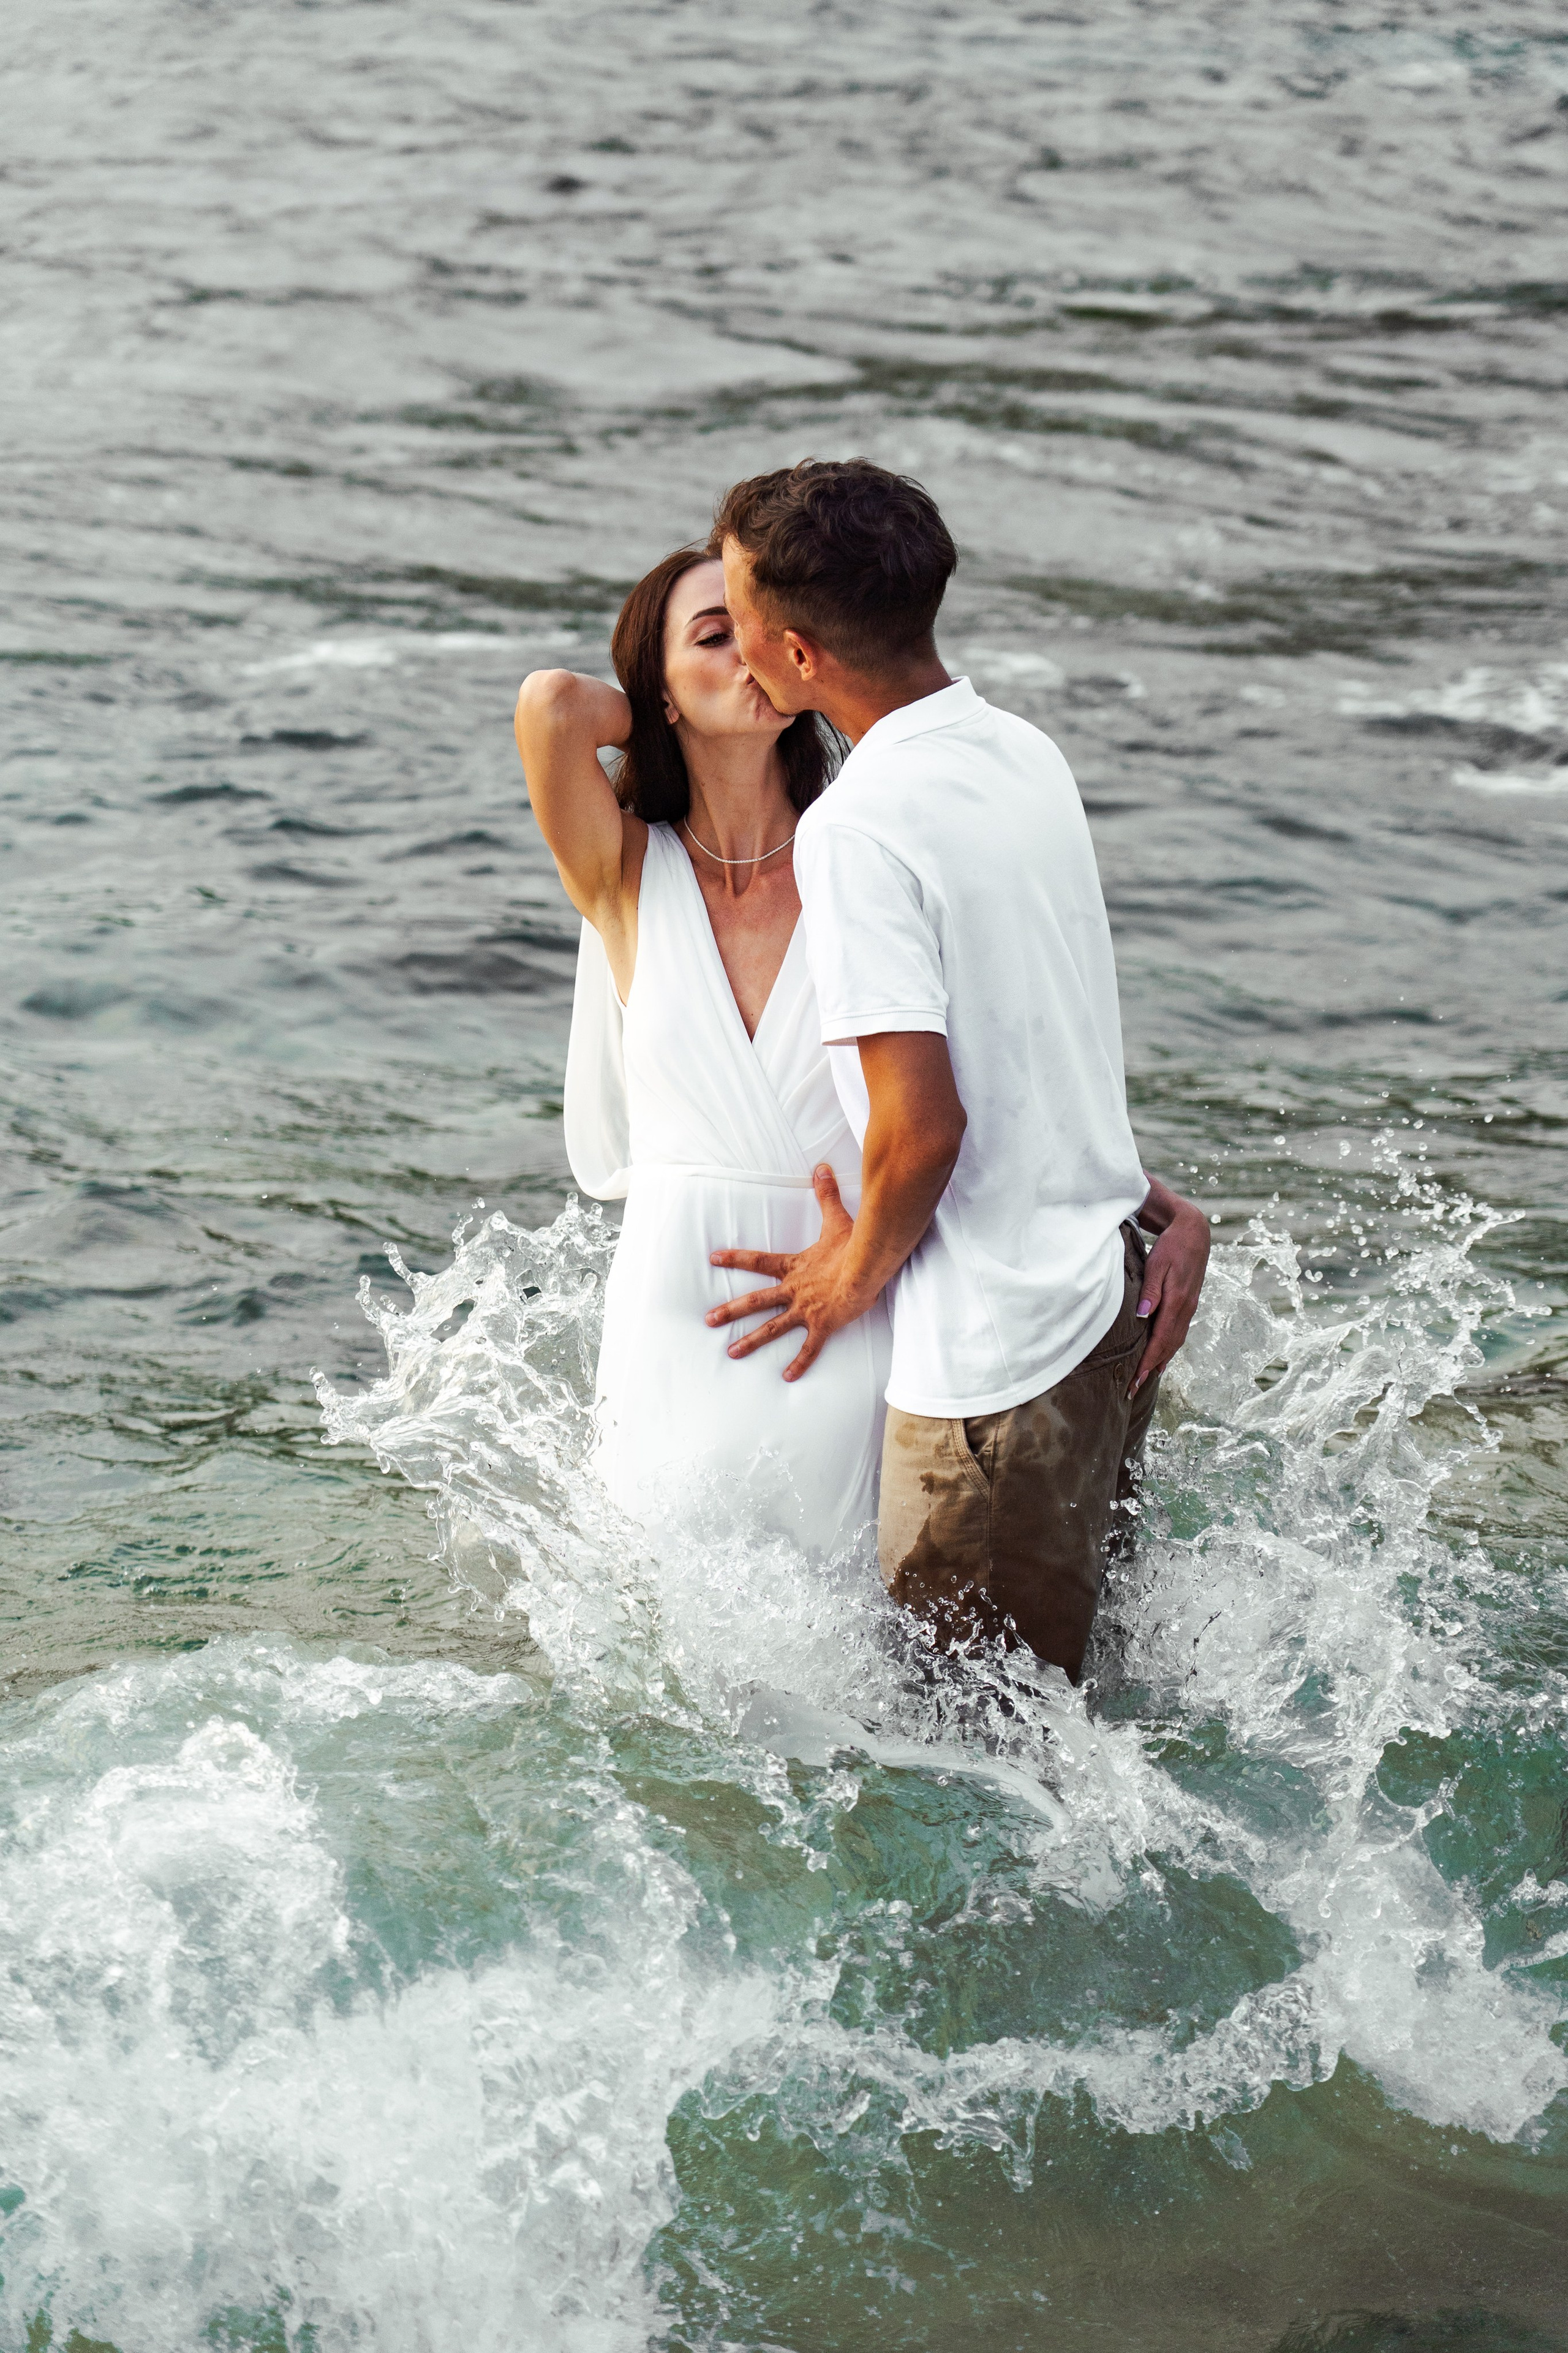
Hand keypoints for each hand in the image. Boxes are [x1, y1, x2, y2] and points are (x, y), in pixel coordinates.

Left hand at [705, 1166, 872, 1381]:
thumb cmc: (854, 1246)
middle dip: (730, 1310)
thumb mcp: (837, 1219)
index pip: (758, 1261)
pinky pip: (809, 1348)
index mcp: (794, 1266)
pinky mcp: (823, 1325)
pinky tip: (787, 1378)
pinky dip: (799, 1363)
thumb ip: (826, 1195)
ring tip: (731, 1353)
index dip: (735, 1259)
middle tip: (707, 1320)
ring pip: (773, 1328)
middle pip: (756, 1301)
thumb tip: (821, 1168)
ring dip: (751, 1341)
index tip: (713, 1258)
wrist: (867, 1269)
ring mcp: (806, 1309)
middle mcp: (794, 1289)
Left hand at [1131, 1201, 1209, 1397]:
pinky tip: (1162, 1355)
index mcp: (1177, 1302)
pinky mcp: (1187, 1303)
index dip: (1147, 1362)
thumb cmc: (1171, 1246)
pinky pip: (1177, 1332)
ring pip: (1174, 1341)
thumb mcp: (1158, 1264)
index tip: (1135, 1380)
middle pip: (1168, 1346)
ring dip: (1160, 1361)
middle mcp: (1185, 1309)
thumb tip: (1143, 1315)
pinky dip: (1168, 1348)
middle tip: (1133, 1388)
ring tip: (1146, 1378)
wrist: (1194, 1232)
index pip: (1160, 1340)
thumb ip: (1150, 1290)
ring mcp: (1188, 1307)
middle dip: (1151, 1368)